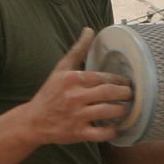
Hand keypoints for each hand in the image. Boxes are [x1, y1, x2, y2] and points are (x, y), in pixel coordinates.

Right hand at [25, 28, 132, 144]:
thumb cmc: (50, 93)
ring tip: (122, 109)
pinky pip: (101, 133)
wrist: (33, 121)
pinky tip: (112, 127)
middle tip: (130, 95)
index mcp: (72, 79)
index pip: (103, 77)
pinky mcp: (77, 133)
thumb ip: (77, 50)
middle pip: (109, 92)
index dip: (119, 80)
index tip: (126, 83)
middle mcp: (74, 96)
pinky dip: (111, 131)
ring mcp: (76, 116)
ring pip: (109, 111)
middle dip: (125, 93)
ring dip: (120, 110)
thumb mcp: (61, 69)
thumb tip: (89, 29)